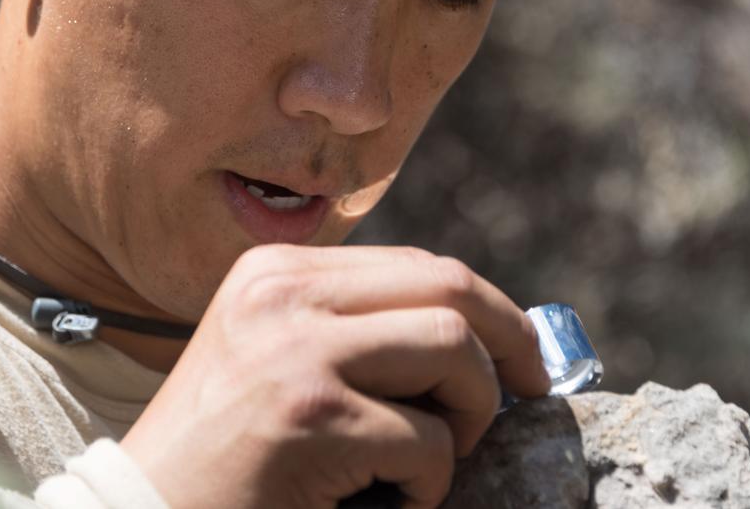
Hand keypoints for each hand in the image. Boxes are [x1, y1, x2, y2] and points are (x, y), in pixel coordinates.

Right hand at [121, 244, 549, 508]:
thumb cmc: (220, 453)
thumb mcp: (273, 357)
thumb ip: (351, 329)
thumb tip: (476, 329)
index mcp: (275, 271)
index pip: (417, 264)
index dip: (486, 308)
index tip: (518, 352)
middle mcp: (283, 293)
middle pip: (448, 286)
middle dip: (510, 341)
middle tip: (529, 389)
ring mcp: (295, 350)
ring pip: (453, 349)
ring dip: (468, 415)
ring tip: (431, 459)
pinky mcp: (311, 416)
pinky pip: (429, 441)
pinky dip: (430, 483)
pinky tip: (385, 500)